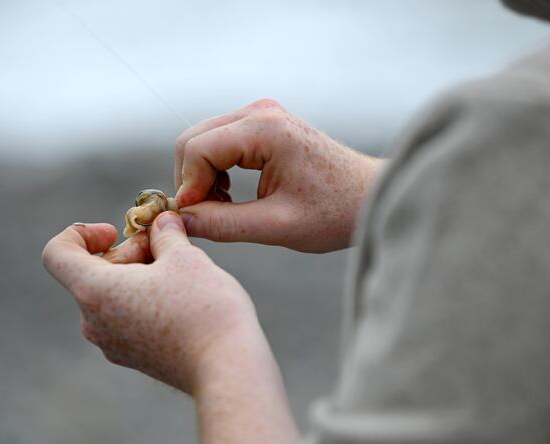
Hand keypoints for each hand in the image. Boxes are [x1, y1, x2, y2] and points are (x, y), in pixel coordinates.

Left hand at [41, 214, 269, 393]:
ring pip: (112, 296)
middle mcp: (94, 322)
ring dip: (138, 275)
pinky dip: (145, 299)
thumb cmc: (203, 309)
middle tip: (167, 246)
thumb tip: (161, 223)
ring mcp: (112, 344)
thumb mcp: (185, 256)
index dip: (80, 234)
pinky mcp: (134, 358)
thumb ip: (165, 233)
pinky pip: (127, 318)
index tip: (116, 233)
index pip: (56, 253)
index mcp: (94, 291)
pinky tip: (183, 298)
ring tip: (180, 270)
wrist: (227, 369)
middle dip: (127, 251)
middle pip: (92, 272)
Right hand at [174, 99, 383, 252]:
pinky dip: (214, 170)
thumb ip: (223, 224)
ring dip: (201, 177)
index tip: (196, 221)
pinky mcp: (263, 125)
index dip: (188, 188)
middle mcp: (259, 112)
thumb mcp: (276, 226)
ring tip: (222, 210)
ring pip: (202, 141)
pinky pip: (219, 143)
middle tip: (206, 218)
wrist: (368, 197)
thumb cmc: (334, 212)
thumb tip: (180, 222)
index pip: (197, 149)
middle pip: (193, 140)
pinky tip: (230, 196)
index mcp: (265, 129)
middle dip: (191, 181)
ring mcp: (261, 114)